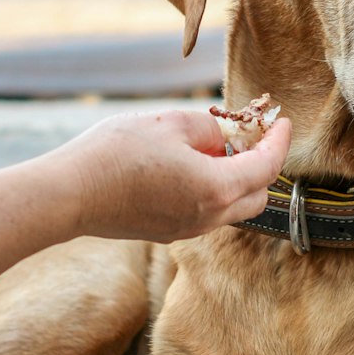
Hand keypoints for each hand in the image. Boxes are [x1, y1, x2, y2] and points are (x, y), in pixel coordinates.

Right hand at [52, 108, 290, 242]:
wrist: (70, 194)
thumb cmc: (117, 153)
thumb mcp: (170, 124)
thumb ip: (210, 127)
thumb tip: (224, 137)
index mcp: (216, 188)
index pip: (267, 167)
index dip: (279, 141)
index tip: (282, 122)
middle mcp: (208, 216)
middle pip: (256, 194)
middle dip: (263, 164)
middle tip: (252, 134)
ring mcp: (188, 229)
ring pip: (231, 206)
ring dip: (236, 178)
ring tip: (217, 146)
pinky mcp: (167, 232)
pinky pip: (205, 212)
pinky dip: (212, 189)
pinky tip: (191, 165)